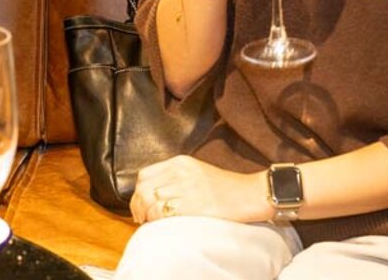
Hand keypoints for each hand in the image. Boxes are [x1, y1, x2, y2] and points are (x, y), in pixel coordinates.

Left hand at [129, 155, 267, 223]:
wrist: (250, 193)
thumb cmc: (225, 187)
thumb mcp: (196, 171)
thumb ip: (174, 177)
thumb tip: (153, 193)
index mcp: (180, 162)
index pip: (144, 175)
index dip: (137, 192)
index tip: (139, 203)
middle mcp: (180, 172)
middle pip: (144, 189)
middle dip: (137, 206)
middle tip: (140, 217)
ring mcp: (187, 188)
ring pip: (151, 202)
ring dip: (146, 215)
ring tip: (150, 222)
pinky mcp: (194, 205)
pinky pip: (164, 213)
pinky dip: (158, 221)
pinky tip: (162, 224)